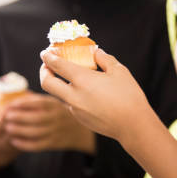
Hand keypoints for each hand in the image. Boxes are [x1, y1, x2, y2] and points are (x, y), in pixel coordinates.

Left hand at [4, 93, 95, 153]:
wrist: (79, 130)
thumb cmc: (59, 112)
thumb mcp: (53, 101)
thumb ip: (37, 100)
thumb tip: (14, 95)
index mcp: (55, 104)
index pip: (39, 102)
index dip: (23, 103)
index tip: (10, 104)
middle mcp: (57, 117)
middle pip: (36, 118)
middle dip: (18, 117)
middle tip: (6, 116)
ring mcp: (56, 131)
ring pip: (35, 132)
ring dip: (19, 130)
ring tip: (7, 128)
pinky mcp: (54, 143)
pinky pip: (37, 145)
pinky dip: (24, 144)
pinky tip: (14, 141)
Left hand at [39, 48, 155, 144]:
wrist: (133, 126)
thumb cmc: (129, 96)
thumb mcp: (119, 71)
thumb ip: (104, 59)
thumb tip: (96, 52)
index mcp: (83, 80)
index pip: (57, 65)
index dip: (48, 57)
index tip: (45, 53)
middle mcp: (74, 95)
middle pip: (46, 83)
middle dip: (43, 72)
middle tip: (47, 66)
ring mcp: (75, 109)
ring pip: (59, 95)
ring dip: (59, 85)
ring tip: (72, 78)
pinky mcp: (80, 119)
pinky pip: (71, 104)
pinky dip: (72, 96)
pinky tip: (86, 94)